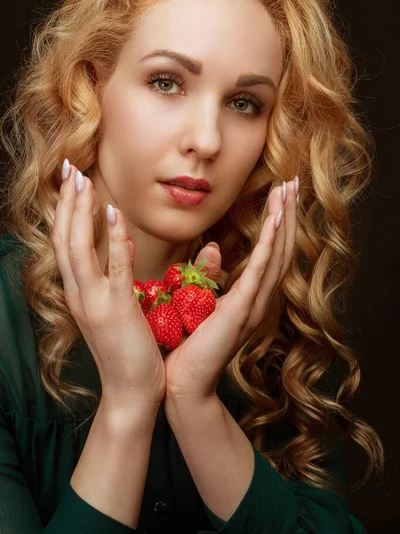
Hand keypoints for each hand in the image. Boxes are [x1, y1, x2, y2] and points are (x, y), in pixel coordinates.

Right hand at [51, 163, 165, 409]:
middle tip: (67, 168)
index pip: (65, 244)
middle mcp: (79, 294)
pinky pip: (113, 268)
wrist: (131, 393)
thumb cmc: (127, 351)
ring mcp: (95, 302)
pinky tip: (113, 213)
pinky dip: (111, 239)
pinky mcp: (117, 310)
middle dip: (65, 202)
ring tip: (81, 180)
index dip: (65, 212)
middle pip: (63, 239)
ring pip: (78, 248)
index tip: (70, 182)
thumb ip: (115, 276)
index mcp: (79, 293)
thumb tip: (122, 244)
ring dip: (79, 212)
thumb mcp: (116, 309)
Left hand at [163, 180, 297, 399]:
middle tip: (292, 183)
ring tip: (288, 192)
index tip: (280, 195)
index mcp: (248, 298)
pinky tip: (276, 222)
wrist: (182, 384)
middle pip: (281, 250)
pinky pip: (259, 272)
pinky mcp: (240, 312)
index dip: (279, 224)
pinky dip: (270, 246)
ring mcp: (252, 307)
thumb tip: (214, 249)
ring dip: (283, 222)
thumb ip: (210, 275)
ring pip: (276, 256)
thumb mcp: (199, 302)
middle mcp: (257, 301)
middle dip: (287, 215)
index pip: (270, 254)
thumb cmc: (187, 346)